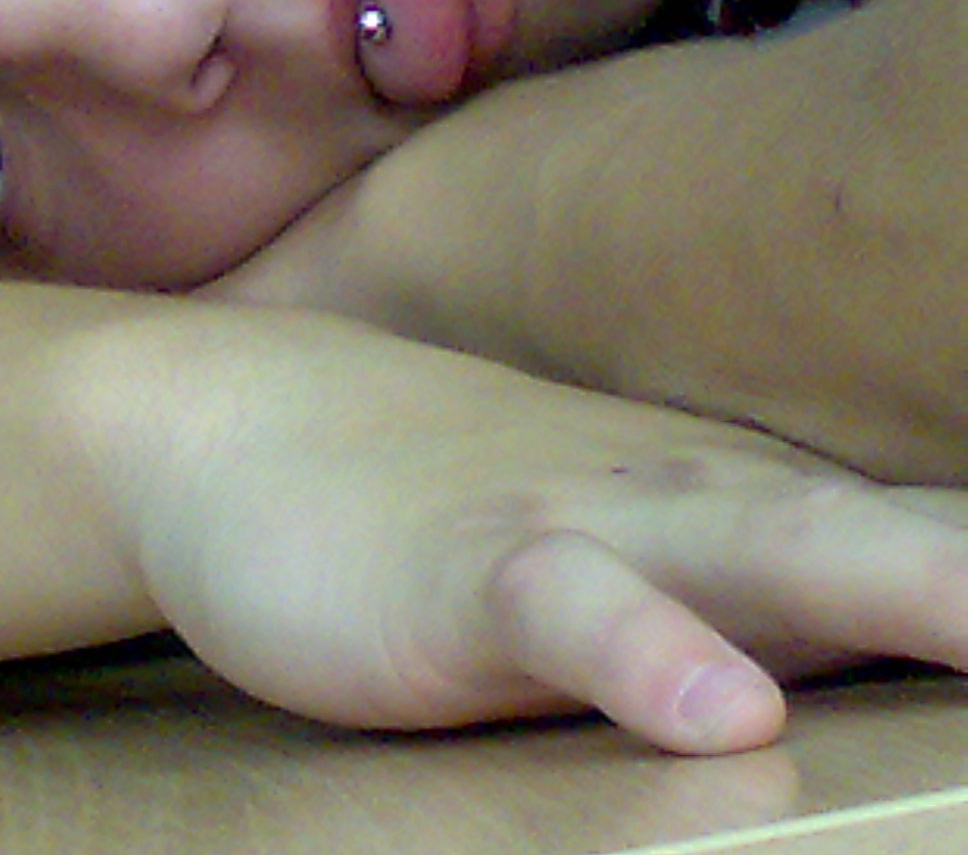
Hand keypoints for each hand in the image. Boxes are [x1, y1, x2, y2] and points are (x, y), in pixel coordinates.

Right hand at [85, 317, 967, 755]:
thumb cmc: (439, 504)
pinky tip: (713, 704)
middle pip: (927, 548)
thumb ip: (759, 577)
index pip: (958, 544)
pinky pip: (569, 614)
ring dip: (918, 590)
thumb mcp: (626, 546)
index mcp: (760, 514)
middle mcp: (711, 512)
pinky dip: (645, 653)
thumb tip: (891, 607)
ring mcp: (589, 531)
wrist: (233, 423)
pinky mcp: (467, 578)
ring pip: (780, 558)